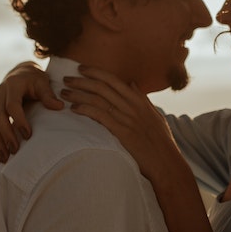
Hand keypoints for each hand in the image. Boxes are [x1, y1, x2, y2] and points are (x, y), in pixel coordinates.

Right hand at [0, 62, 63, 160]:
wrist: (20, 73)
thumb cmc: (34, 79)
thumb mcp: (42, 82)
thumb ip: (48, 94)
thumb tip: (59, 107)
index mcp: (12, 85)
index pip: (12, 105)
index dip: (19, 120)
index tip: (28, 135)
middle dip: (6, 135)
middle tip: (15, 150)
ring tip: (3, 158)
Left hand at [61, 67, 189, 189]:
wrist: (166, 162)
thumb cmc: (162, 142)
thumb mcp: (155, 116)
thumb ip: (143, 99)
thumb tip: (132, 83)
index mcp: (140, 100)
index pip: (114, 80)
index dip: (96, 72)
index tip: (81, 68)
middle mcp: (132, 106)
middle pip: (102, 87)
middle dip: (82, 81)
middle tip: (66, 78)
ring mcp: (127, 118)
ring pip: (98, 99)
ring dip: (78, 95)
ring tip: (64, 93)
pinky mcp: (122, 131)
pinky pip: (100, 116)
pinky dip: (85, 110)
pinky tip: (74, 109)